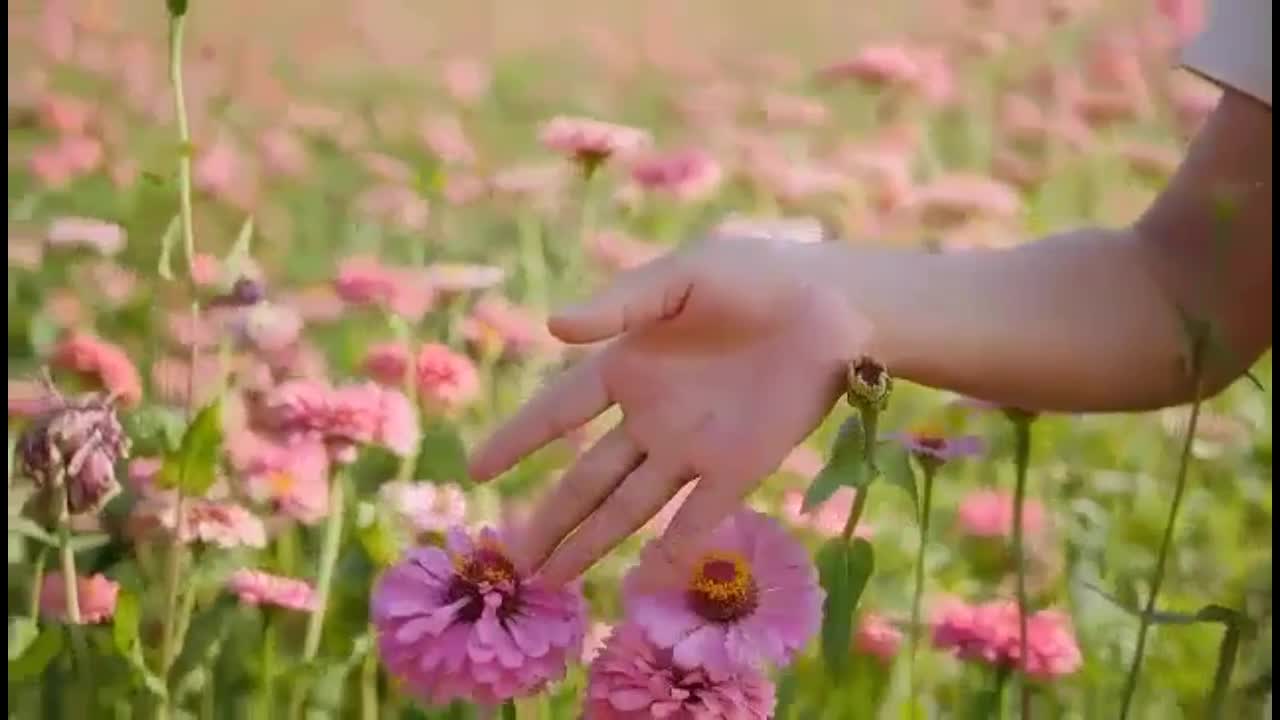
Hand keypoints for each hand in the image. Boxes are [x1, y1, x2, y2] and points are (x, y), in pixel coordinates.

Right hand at [468, 237, 869, 584]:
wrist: (840, 307)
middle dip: (549, 517)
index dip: (517, 439)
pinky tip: (638, 583)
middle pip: (587, 477)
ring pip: (629, 507)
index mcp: (628, 365)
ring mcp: (692, 448)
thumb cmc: (758, 278)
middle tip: (512, 560)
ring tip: (554, 581)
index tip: (476, 471)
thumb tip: (553, 329)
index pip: (557, 411)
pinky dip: (669, 552)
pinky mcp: (738, 469)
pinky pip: (695, 519)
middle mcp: (651, 417)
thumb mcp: (684, 275)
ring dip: (592, 543)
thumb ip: (622, 303)